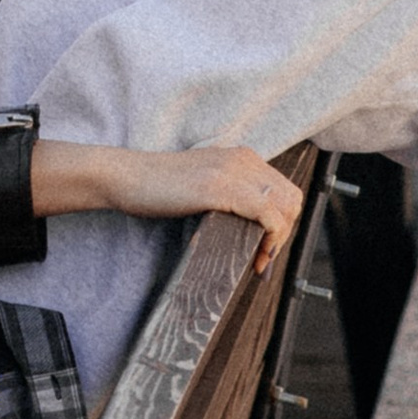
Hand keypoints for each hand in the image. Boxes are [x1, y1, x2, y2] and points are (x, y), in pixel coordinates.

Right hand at [32, 139, 302, 272]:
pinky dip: (270, 239)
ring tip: (259, 261)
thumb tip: (250, 226)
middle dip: (285, 233)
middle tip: (263, 259)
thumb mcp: (203, 185)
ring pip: (285, 207)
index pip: (283, 190)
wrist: (126, 177)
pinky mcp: (220, 188)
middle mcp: (242, 159)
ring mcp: (232, 171)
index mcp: (240, 157)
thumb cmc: (156, 187)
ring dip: (279, 240)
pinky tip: (255, 255)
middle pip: (291, 198)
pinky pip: (267, 215)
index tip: (265, 248)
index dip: (282, 222)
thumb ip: (228, 195)